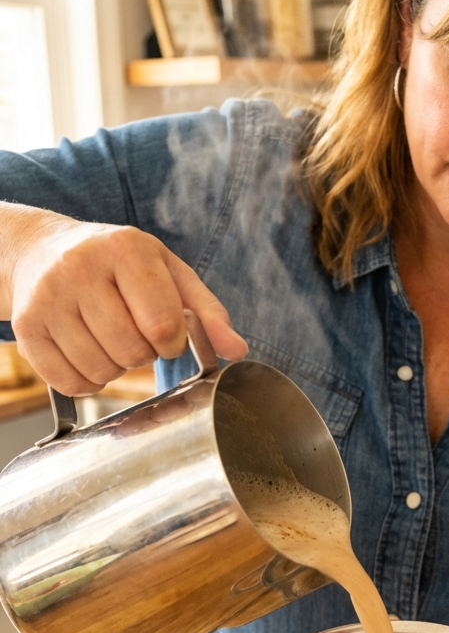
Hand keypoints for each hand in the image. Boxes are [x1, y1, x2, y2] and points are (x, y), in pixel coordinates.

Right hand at [4, 206, 246, 394]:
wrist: (44, 251)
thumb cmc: (119, 265)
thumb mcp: (169, 272)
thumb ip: (207, 311)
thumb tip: (237, 351)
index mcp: (125, 249)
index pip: (163, 325)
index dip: (173, 342)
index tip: (167, 333)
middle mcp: (79, 268)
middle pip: (131, 351)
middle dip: (144, 354)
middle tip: (136, 335)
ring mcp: (47, 298)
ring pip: (100, 370)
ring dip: (116, 369)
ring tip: (111, 341)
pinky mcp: (26, 328)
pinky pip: (68, 383)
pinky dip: (87, 382)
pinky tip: (88, 354)